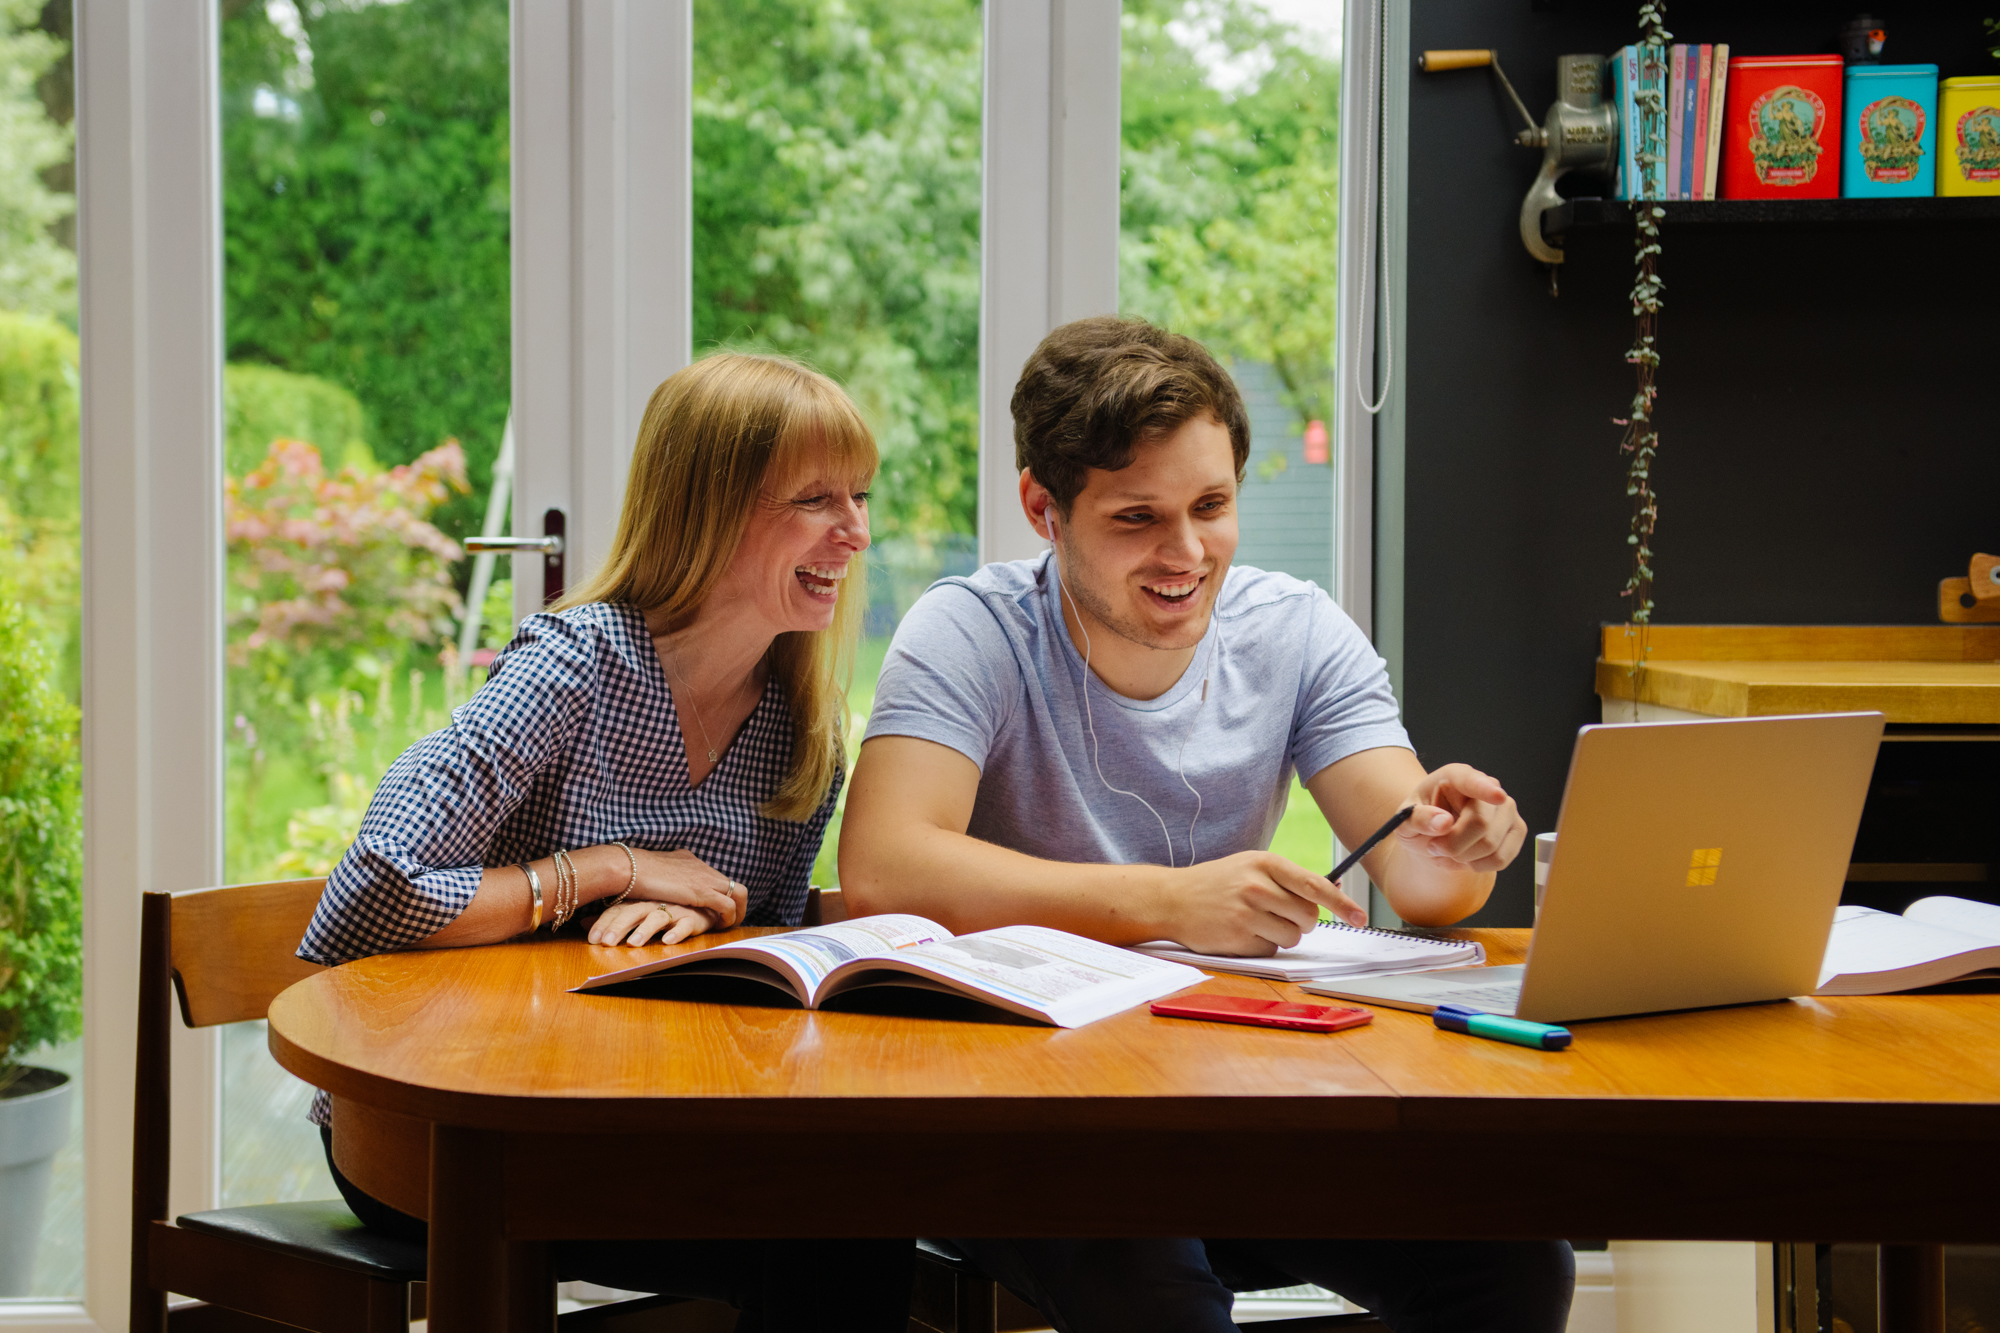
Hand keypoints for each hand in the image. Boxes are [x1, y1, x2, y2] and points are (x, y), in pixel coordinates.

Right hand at [586, 848, 747, 945]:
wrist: (629, 867)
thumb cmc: (632, 871)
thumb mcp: (652, 872)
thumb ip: (660, 879)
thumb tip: (655, 886)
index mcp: (690, 861)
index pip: (714, 876)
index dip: (718, 893)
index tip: (714, 908)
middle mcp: (702, 867)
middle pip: (733, 884)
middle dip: (737, 904)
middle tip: (730, 920)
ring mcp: (704, 878)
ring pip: (739, 893)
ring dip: (738, 912)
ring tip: (728, 926)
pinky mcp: (702, 891)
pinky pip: (728, 905)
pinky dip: (729, 918)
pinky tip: (719, 927)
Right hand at [1158, 851, 1367, 956]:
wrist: (1172, 899)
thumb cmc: (1218, 883)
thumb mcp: (1251, 866)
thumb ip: (1288, 878)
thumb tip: (1333, 889)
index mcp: (1265, 863)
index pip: (1315, 885)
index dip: (1342, 903)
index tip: (1360, 916)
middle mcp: (1257, 886)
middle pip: (1309, 916)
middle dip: (1301, 920)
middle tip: (1279, 913)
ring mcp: (1247, 913)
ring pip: (1292, 936)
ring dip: (1281, 934)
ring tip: (1256, 921)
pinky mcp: (1238, 938)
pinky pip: (1271, 949)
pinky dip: (1262, 945)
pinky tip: (1242, 932)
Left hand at [1393, 764, 1525, 873]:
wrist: (1434, 834)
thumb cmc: (1421, 821)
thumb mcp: (1405, 820)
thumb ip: (1418, 819)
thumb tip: (1443, 822)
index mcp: (1456, 776)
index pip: (1472, 781)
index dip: (1485, 789)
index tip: (1496, 796)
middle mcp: (1488, 785)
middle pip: (1480, 823)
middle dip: (1453, 846)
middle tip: (1434, 847)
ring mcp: (1507, 807)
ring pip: (1491, 845)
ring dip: (1463, 858)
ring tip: (1447, 852)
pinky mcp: (1517, 829)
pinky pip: (1501, 858)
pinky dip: (1478, 866)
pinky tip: (1464, 859)